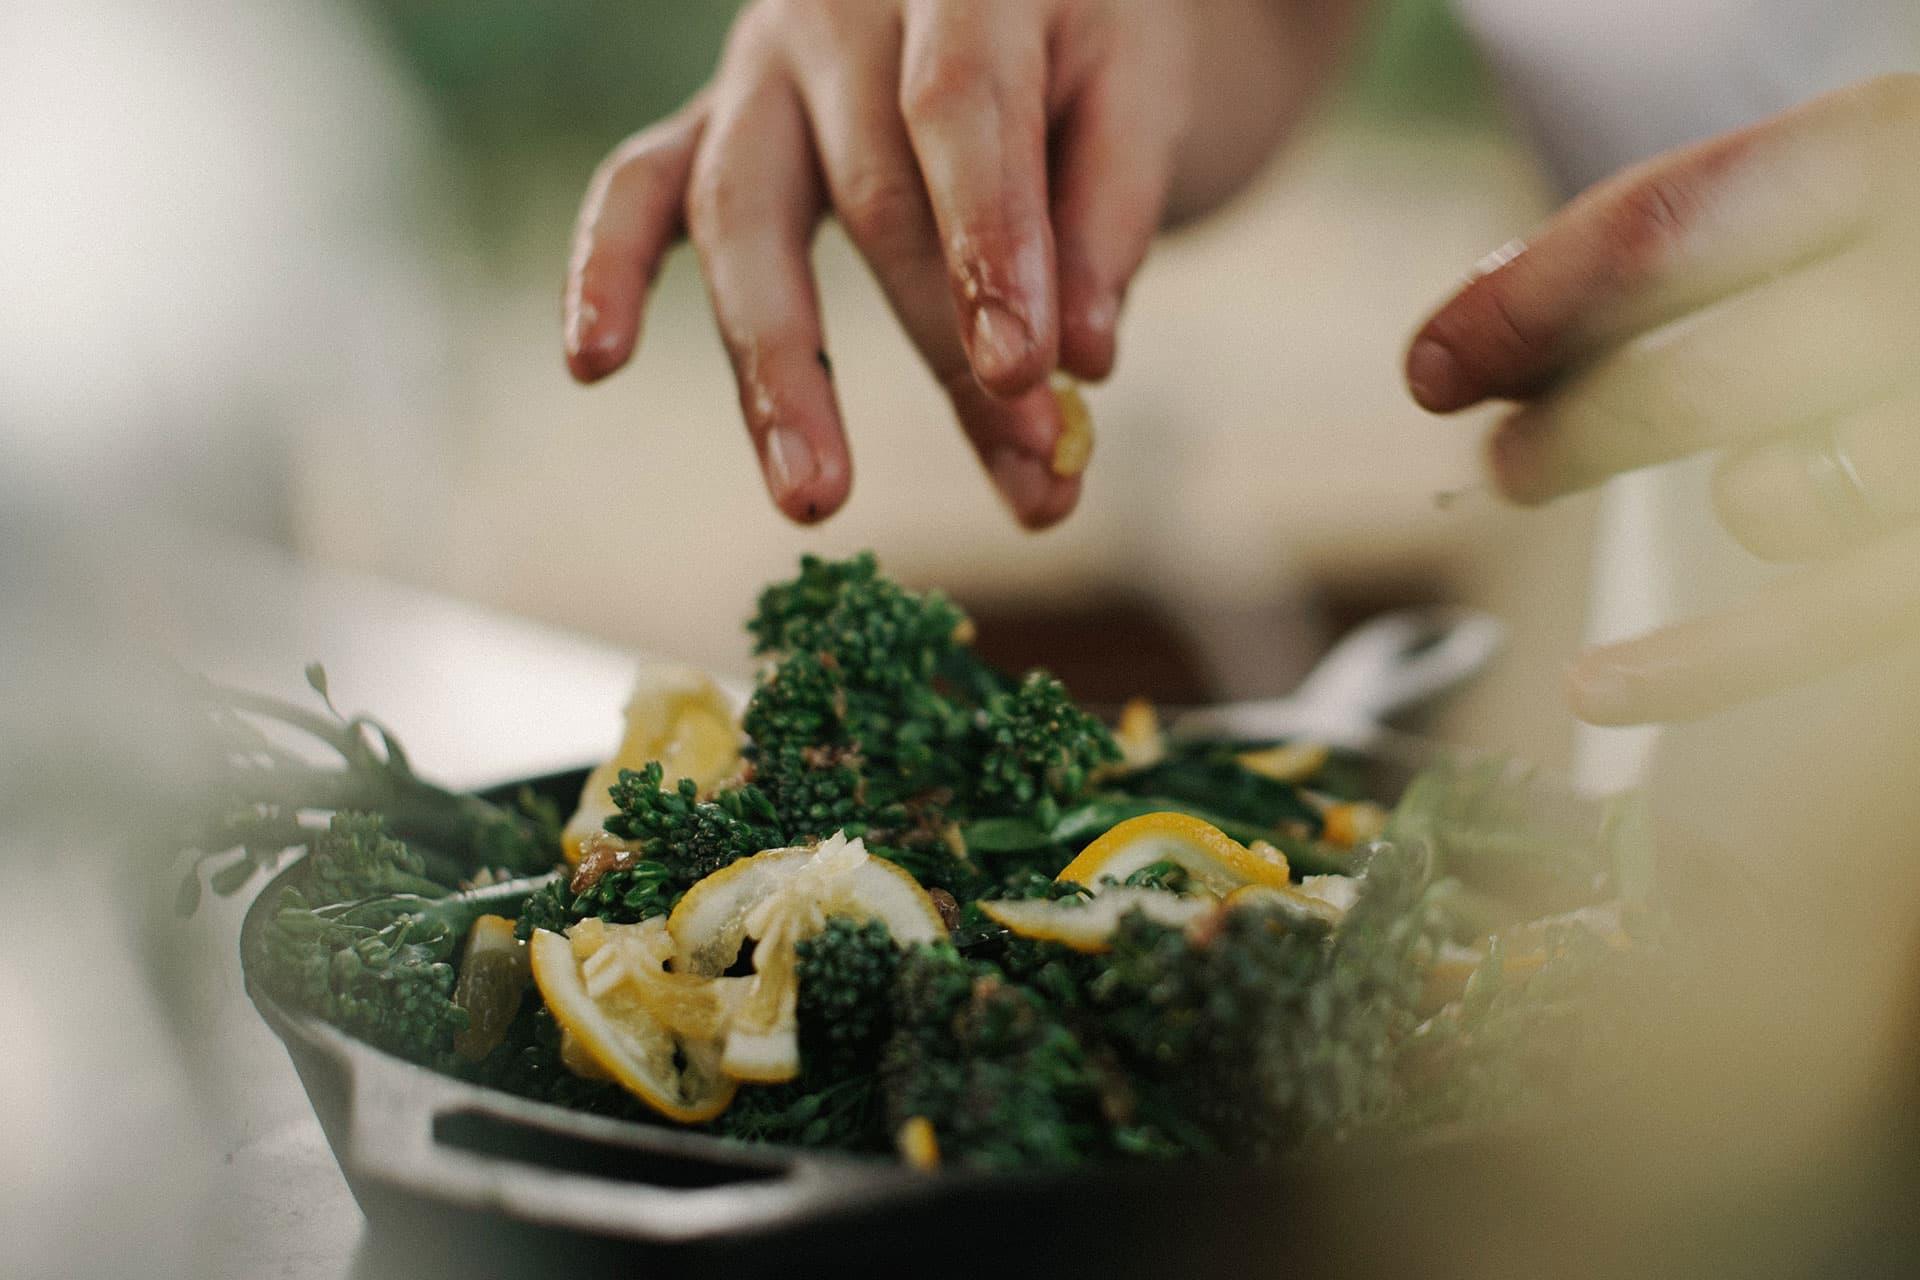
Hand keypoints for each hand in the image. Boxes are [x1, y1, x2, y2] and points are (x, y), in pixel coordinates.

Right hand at [564, 0, 1209, 527]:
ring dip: (778, 366)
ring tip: (812, 497)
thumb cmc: (1084, 40)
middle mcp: (838, 7)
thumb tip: (1079, 362)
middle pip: (871, 192)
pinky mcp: (711, 118)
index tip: (1028, 376)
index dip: (990, 246)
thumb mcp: (1135, 92)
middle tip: (1024, 472)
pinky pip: (638, 187)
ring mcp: (758, 62)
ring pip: (741, 212)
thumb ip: (1108, 217)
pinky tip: (590, 362)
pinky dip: (609, 270)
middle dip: (943, 349)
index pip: (959, 109)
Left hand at [1406, 75, 1919, 725]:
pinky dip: (1705, 668)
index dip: (1521, 304)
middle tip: (1496, 459)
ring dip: (1660, 517)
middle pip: (1690, 376)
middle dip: (1560, 427)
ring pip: (1769, 497)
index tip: (1431, 364)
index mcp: (1904, 150)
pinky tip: (1599, 687)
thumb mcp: (1873, 186)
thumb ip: (1718, 226)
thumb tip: (1494, 291)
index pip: (1664, 229)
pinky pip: (1833, 622)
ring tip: (1570, 489)